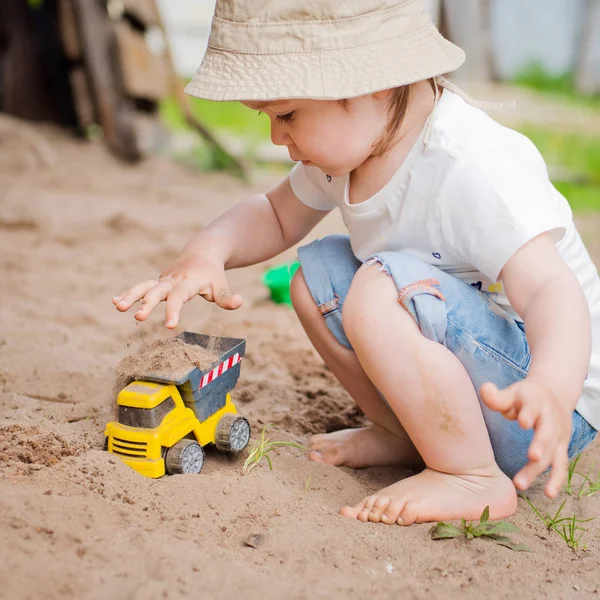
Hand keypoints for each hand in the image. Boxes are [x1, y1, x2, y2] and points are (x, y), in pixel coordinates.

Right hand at [112, 254, 242, 328]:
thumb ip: (226, 297)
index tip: (170, 326)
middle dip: (147, 304)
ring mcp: (164, 280)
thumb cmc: (213, 273)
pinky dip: (129, 292)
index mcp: (188, 282)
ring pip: (145, 287)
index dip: (174, 310)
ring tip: (118, 306)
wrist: (203, 252)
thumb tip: (239, 302)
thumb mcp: (221, 285)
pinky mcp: (159, 282)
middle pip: (157, 291)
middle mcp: (173, 280)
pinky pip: (142, 287)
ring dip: (131, 296)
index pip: (179, 298)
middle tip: (137, 317)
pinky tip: (115, 301)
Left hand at [480, 379, 571, 497]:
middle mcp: (551, 418)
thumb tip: (485, 389)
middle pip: (546, 433)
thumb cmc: (524, 397)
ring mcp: (558, 434)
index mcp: (536, 400)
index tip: (523, 422)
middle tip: (532, 457)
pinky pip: (560, 465)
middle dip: (540, 445)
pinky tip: (548, 494)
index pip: (534, 406)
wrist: (553, 395)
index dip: (529, 413)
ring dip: (539, 469)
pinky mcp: (561, 447)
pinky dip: (556, 480)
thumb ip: (497, 396)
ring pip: (552, 453)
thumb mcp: (512, 392)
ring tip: (521, 483)